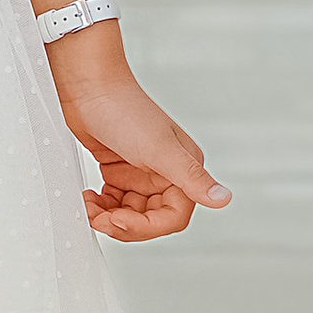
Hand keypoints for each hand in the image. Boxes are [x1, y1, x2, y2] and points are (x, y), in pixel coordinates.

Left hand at [48, 33, 228, 243]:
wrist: (88, 85)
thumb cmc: (124, 109)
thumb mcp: (159, 148)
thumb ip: (191, 178)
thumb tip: (224, 199)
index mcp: (184, 169)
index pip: (173, 217)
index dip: (145, 227)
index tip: (119, 220)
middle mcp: (166, 173)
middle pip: (150, 219)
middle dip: (123, 224)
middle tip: (100, 218)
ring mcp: (141, 172)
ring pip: (130, 213)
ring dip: (108, 216)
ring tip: (90, 206)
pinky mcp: (120, 169)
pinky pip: (114, 202)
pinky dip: (101, 206)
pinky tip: (89, 197)